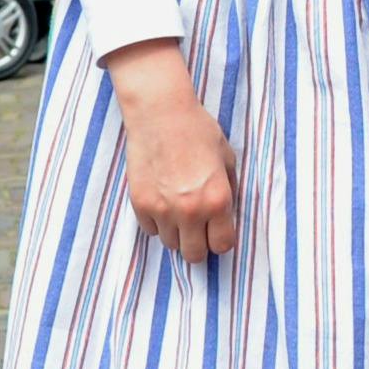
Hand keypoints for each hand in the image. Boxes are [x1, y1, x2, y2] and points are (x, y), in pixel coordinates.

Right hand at [103, 38, 236, 261]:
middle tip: (199, 229)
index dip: (221, 240)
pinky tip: (162, 202)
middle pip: (194, 255)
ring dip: (177, 233)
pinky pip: (150, 230)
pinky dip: (157, 222)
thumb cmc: (198, 131)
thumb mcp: (227, 159)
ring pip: (171, 244)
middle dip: (199, 244)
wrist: (161, 114)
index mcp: (218, 200)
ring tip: (179, 211)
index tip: (218, 232)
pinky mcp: (140, 204)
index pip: (222, 246)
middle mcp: (191, 211)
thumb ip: (229, 190)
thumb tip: (227, 214)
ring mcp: (162, 210)